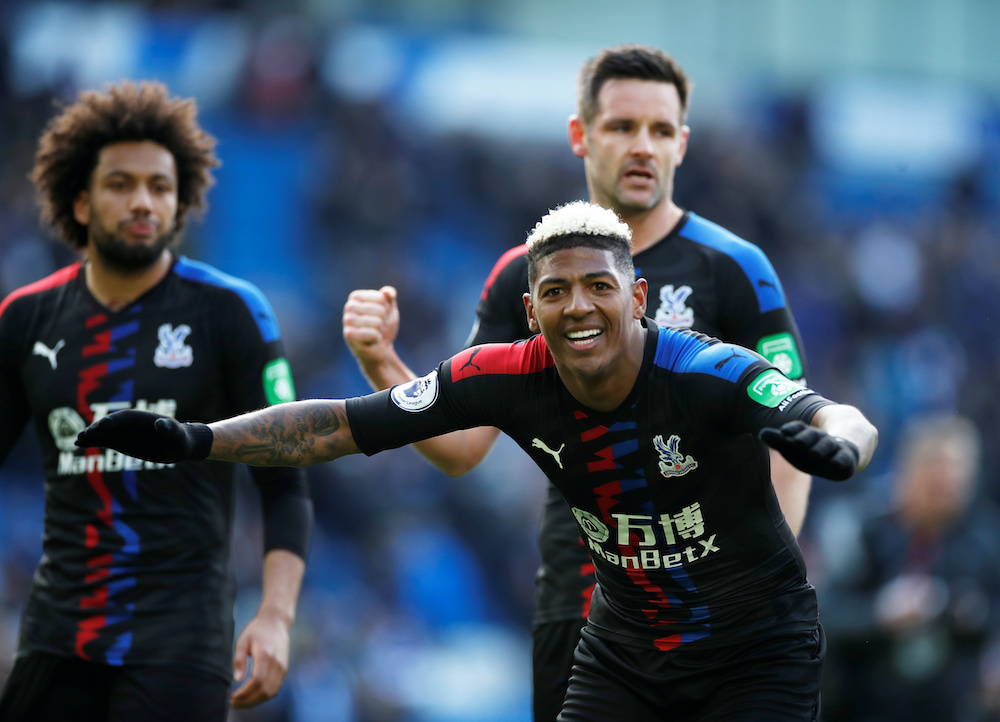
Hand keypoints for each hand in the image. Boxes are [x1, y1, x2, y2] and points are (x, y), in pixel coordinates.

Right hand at [75, 409, 212, 462]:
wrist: (178, 445)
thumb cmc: (180, 438)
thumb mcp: (177, 434)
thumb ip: (169, 429)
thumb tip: (160, 423)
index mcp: (142, 418)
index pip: (125, 417)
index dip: (113, 421)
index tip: (102, 426)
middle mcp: (130, 424)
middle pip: (111, 424)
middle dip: (98, 428)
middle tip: (85, 435)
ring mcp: (124, 432)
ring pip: (104, 432)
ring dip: (91, 435)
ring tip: (78, 440)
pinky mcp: (121, 441)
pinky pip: (104, 440)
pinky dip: (93, 441)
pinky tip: (79, 444)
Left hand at [230, 611, 291, 708]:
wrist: (276, 622)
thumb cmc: (257, 629)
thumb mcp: (243, 640)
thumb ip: (239, 659)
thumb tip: (237, 679)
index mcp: (265, 654)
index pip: (257, 681)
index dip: (245, 693)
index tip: (232, 698)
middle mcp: (277, 663)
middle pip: (265, 690)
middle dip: (248, 701)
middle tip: (234, 703)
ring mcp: (283, 667)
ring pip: (271, 692)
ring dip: (256, 701)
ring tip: (242, 702)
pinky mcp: (284, 669)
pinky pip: (275, 688)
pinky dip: (263, 696)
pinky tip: (252, 696)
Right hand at [342, 286, 399, 364]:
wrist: (380, 349)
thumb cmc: (383, 326)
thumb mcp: (390, 310)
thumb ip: (390, 297)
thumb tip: (388, 292)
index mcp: (356, 297)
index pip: (381, 298)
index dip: (387, 309)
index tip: (381, 316)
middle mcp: (349, 306)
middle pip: (380, 310)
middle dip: (383, 321)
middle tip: (377, 327)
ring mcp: (347, 320)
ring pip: (377, 322)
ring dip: (380, 330)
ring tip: (373, 333)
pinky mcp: (349, 335)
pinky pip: (373, 334)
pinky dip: (377, 339)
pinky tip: (370, 341)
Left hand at [758, 420, 858, 480]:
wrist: (846, 449)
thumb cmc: (813, 450)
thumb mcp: (795, 447)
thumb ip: (778, 441)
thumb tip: (760, 433)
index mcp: (807, 435)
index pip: (799, 429)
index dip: (792, 430)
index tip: (784, 431)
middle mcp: (821, 439)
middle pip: (813, 436)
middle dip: (805, 438)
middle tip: (797, 442)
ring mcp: (834, 448)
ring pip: (828, 446)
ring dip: (820, 448)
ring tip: (814, 453)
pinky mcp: (846, 459)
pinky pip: (843, 459)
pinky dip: (839, 461)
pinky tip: (835, 464)